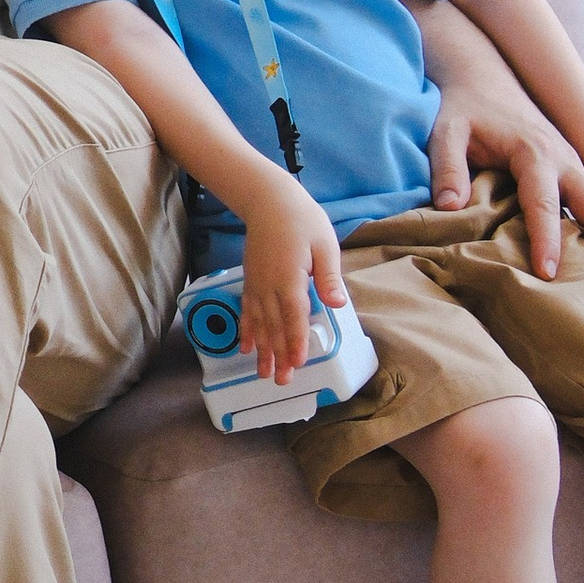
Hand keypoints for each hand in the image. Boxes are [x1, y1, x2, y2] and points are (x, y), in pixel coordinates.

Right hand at [239, 180, 346, 383]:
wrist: (269, 201)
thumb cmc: (302, 220)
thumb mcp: (324, 244)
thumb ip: (328, 277)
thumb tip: (337, 304)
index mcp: (290, 278)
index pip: (294, 316)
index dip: (296, 341)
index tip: (298, 363)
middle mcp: (269, 285)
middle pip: (274, 327)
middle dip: (278, 355)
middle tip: (281, 381)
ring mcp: (257, 284)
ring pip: (259, 324)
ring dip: (262, 350)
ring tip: (263, 374)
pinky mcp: (250, 281)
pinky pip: (247, 311)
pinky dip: (246, 331)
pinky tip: (246, 348)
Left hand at [425, 58, 583, 287]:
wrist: (484, 83)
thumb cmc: (464, 111)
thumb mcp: (446, 132)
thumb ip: (446, 168)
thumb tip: (450, 207)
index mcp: (533, 151)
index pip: (542, 202)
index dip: (545, 238)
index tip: (548, 273)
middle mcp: (562, 159)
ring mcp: (571, 165)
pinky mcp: (571, 172)